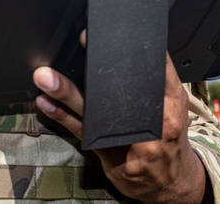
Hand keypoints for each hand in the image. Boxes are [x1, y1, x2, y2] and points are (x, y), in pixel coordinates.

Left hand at [32, 37, 207, 203]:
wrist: (171, 182)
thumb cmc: (169, 137)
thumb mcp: (173, 104)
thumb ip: (156, 78)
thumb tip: (132, 46)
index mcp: (171, 103)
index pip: (147, 71)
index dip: (118, 53)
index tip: (88, 37)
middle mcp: (152, 125)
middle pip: (112, 95)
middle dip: (83, 76)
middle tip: (59, 62)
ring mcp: (128, 143)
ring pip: (91, 114)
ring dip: (64, 94)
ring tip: (45, 79)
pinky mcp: (110, 155)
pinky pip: (82, 132)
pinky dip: (61, 116)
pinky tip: (46, 103)